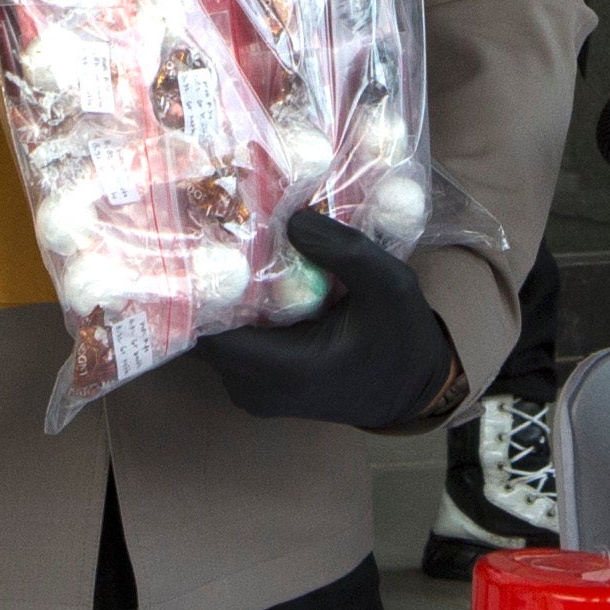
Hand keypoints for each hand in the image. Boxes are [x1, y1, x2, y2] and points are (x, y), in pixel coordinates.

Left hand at [186, 210, 459, 429]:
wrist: (412, 390)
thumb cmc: (402, 340)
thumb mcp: (391, 285)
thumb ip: (346, 252)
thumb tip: (291, 218)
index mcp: (284, 370)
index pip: (207, 331)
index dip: (197, 287)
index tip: (202, 239)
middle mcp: (255, 388)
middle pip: (201, 332)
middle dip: (203, 284)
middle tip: (211, 230)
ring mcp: (251, 390)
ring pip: (210, 337)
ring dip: (215, 296)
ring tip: (226, 245)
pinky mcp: (255, 384)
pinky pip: (229, 343)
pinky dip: (231, 311)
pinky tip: (246, 275)